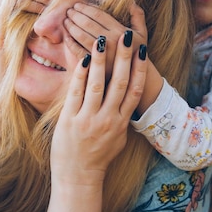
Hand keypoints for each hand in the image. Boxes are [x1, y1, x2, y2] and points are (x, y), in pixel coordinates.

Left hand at [51, 31, 147, 184]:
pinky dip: (81, 74)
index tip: (142, 49)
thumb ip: (122, 117)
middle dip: (123, 57)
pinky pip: (76, 92)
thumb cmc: (99, 156)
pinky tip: (84, 58)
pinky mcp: (70, 120)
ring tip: (103, 39)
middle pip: (119, 83)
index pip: (134, 90)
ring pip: (98, 84)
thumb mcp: (118, 137)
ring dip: (102, 60)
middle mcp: (108, 119)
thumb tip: (128, 98)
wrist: (78, 176)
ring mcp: (89, 119)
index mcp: (121, 122)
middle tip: (126, 36)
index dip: (139, 68)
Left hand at [64, 3, 147, 71]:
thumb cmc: (136, 52)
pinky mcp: (94, 65)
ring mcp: (101, 54)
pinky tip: (66, 37)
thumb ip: (138, 16)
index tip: (78, 4)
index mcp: (121, 31)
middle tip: (69, 11)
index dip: (86, 8)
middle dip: (76, 15)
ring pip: (81, 35)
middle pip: (88, 23)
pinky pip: (78, 51)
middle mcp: (111, 41)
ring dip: (71, 26)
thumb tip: (132, 1)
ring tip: (66, 21)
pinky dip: (70, 43)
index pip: (98, 15)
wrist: (134, 76)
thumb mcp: (142, 34)